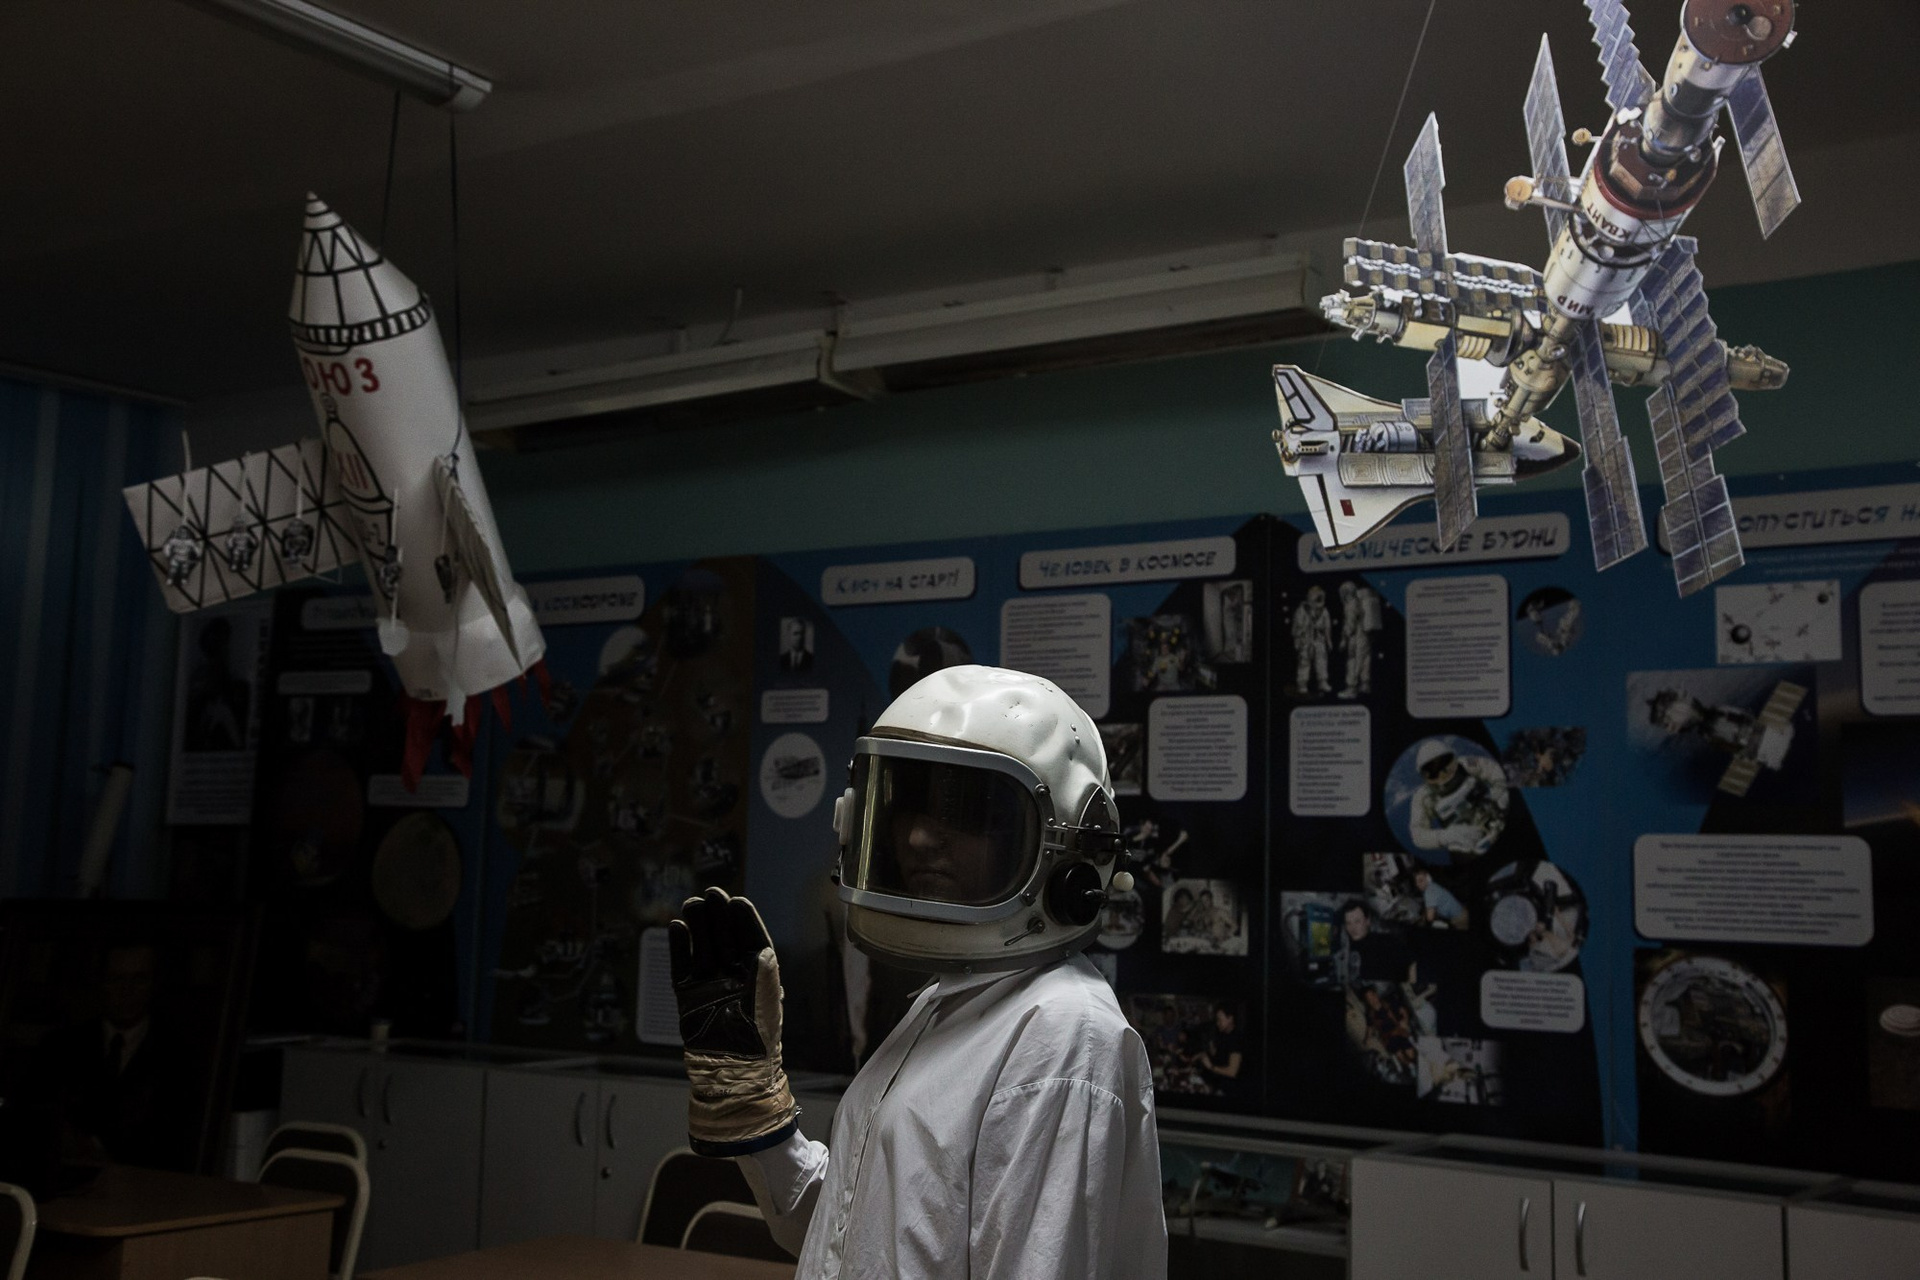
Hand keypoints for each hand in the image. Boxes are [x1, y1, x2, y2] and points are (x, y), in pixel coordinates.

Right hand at [668, 888, 796, 1155]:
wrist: (733, 1069)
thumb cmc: (758, 1035)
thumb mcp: (766, 997)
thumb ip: (763, 970)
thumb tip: (759, 946)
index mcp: (757, 974)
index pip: (750, 938)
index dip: (742, 919)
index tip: (735, 900)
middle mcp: (733, 976)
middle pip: (723, 938)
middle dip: (718, 916)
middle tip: (710, 894)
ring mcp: (709, 985)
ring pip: (702, 948)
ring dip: (697, 926)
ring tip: (691, 904)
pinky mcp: (688, 997)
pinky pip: (681, 967)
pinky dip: (678, 948)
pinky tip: (676, 928)